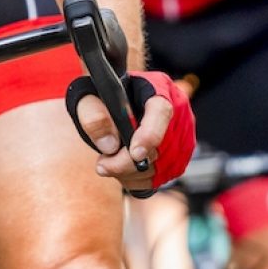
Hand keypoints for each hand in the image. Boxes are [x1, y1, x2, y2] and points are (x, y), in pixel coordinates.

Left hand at [67, 72, 196, 192]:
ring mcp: (180, 137)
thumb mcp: (88, 98)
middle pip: (160, 146)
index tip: (134, 154)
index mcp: (157, 88)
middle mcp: (175, 112)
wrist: (113, 108)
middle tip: (102, 164)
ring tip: (109, 161)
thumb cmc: (104, 99)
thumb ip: (93, 115)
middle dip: (127, 162)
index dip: (150, 135)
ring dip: (129, 173)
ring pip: (159, 167)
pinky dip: (136, 180)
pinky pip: (159, 178)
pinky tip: (121, 169)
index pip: (161, 111)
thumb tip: (109, 146)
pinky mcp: (177, 158)